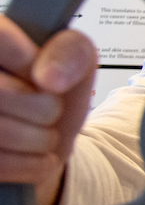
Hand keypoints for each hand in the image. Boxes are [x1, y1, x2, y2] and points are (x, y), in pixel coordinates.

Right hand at [0, 16, 96, 204]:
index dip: (29, 61)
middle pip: (3, 94)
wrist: (43, 137)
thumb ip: (72, 50)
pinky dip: (33, 165)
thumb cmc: (54, 93)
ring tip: (43, 130)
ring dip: (41, 139)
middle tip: (49, 108)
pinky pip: (1, 164)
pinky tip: (35, 151)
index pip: (0, 39)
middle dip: (46, 108)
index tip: (41, 73)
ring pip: (1, 132)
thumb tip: (49, 77)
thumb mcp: (77, 61)